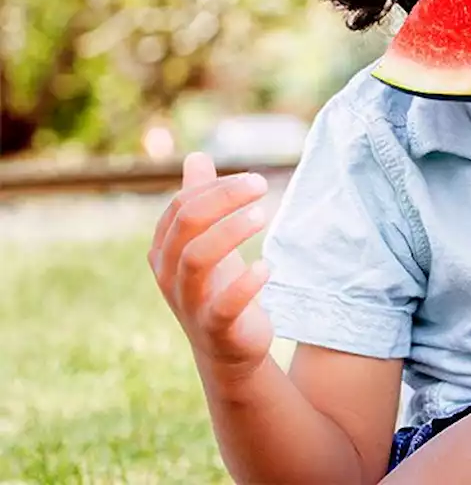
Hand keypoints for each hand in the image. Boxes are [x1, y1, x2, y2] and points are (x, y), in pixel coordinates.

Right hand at [148, 152, 275, 389]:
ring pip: (196, 259)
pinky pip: (223, 304)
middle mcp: (169, 275)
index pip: (180, 206)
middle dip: (223, 198)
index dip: (215, 187)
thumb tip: (196, 157)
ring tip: (262, 215)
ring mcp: (189, 303)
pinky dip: (246, 283)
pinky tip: (268, 265)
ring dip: (230, 232)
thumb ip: (201, 200)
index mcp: (165, 250)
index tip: (253, 180)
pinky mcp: (215, 327)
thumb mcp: (209, 242)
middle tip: (262, 184)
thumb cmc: (217, 287)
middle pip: (186, 224)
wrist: (229, 351)